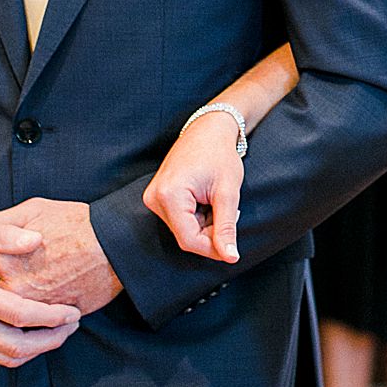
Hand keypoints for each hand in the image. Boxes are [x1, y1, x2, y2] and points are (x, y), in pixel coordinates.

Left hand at [0, 198, 122, 312]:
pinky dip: (34, 321)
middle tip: (12, 280)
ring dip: (13, 310)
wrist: (113, 244)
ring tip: (27, 297)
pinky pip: (34, 327)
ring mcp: (33, 306)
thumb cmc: (75, 222)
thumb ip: (5, 221)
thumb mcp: (34, 208)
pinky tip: (39, 311)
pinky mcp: (53, 319)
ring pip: (11, 316)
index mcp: (3, 259)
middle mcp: (12, 286)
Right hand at [0, 216, 81, 366]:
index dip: (50, 316)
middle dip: (50, 339)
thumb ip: (4, 234)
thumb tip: (37, 239)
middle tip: (74, 323)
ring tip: (62, 331)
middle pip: (14, 346)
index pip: (17, 314)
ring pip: (5, 357)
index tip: (73, 310)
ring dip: (38, 349)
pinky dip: (20, 351)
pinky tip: (38, 334)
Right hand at [143, 112, 243, 260]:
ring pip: (184, 229)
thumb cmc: (219, 154)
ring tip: (217, 201)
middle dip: (211, 232)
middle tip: (230, 212)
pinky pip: (179, 219)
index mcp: (169, 195)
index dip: (212, 248)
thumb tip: (230, 257)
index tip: (233, 249)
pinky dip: (198, 217)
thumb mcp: (227, 192)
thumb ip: (226, 226)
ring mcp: (153, 197)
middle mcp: (154, 198)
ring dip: (205, 224)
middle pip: (186, 236)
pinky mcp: (158, 197)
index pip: (189, 240)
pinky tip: (206, 200)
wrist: (208, 129)